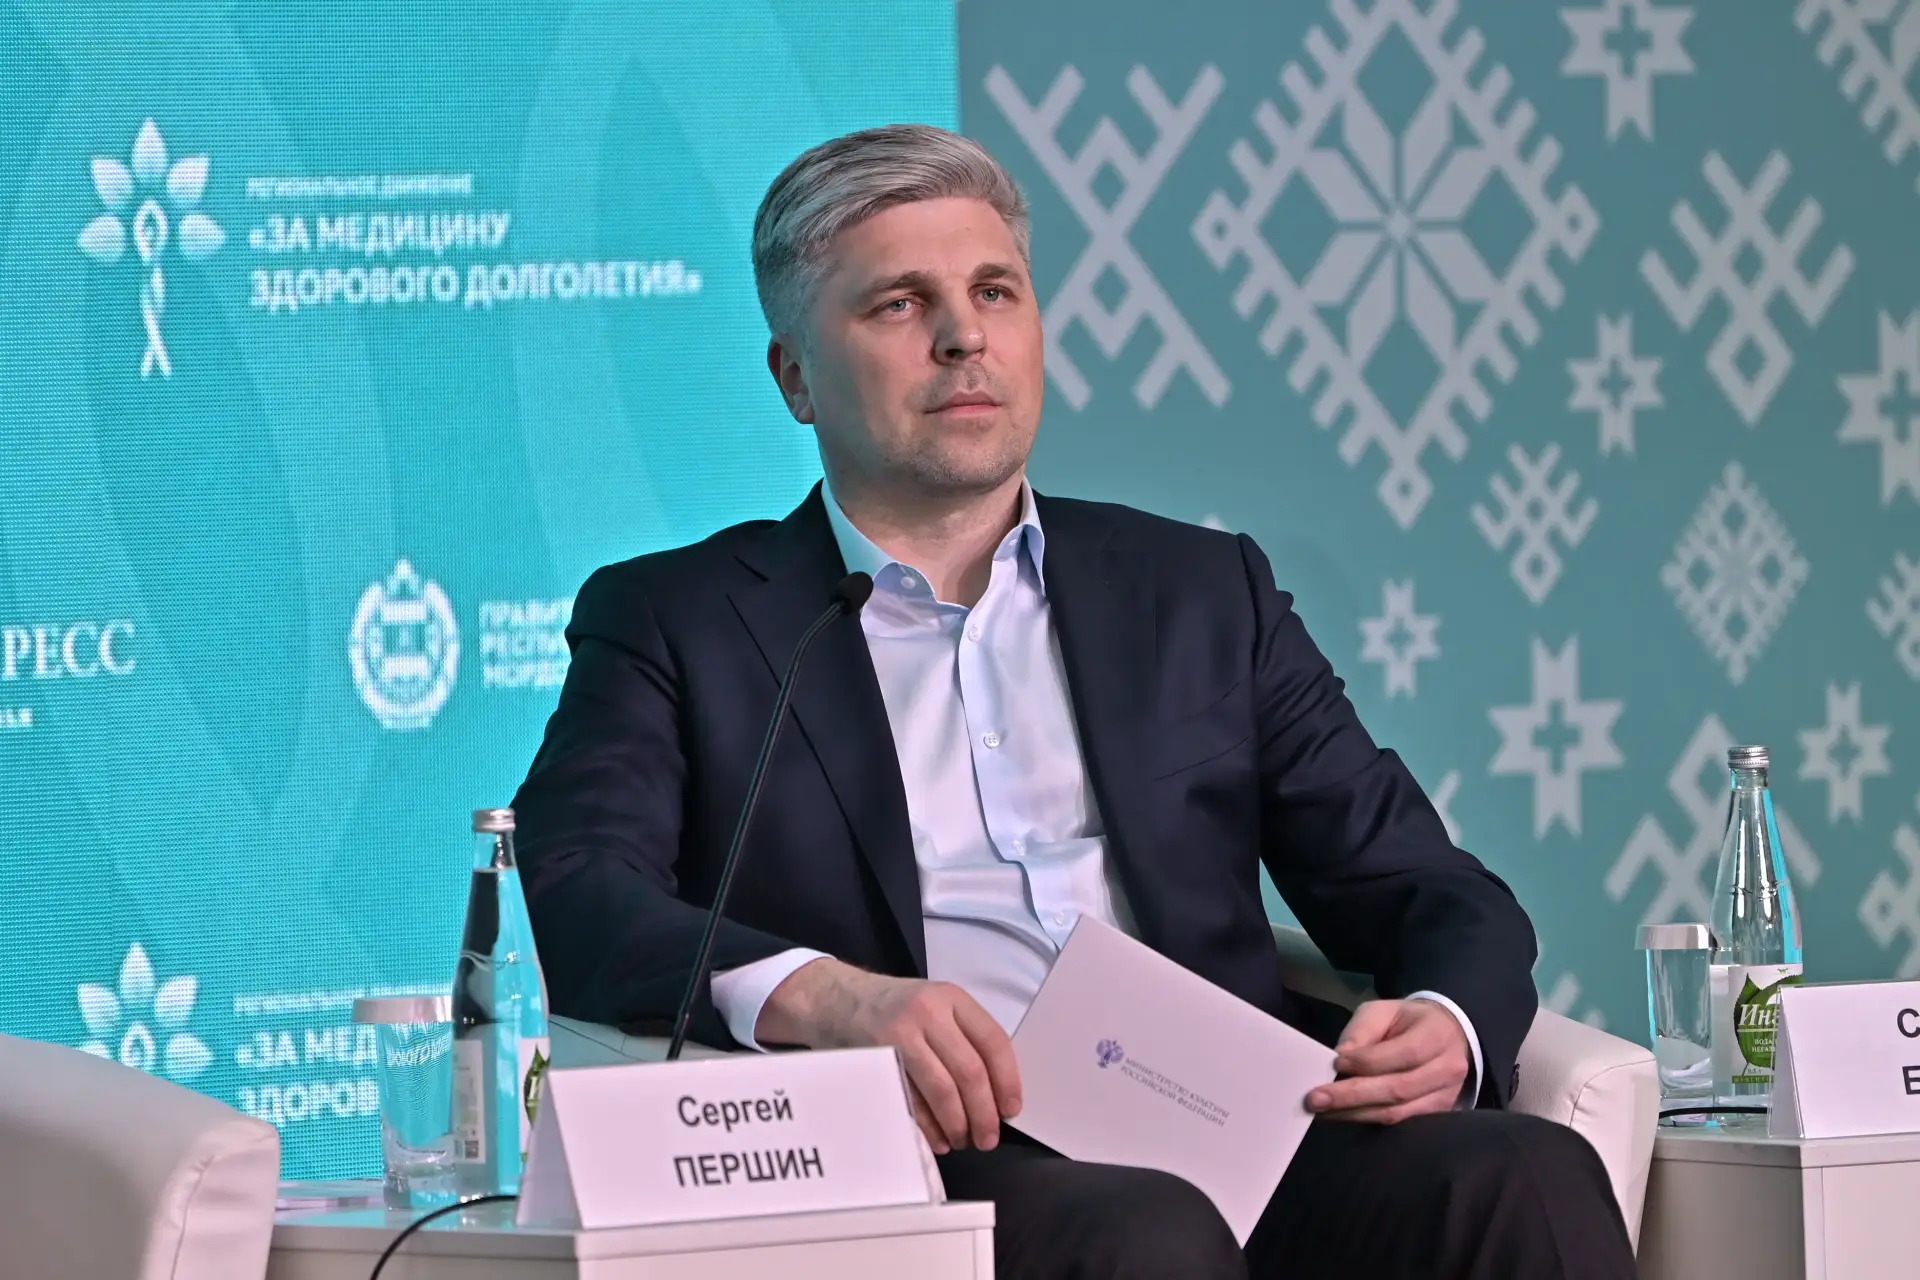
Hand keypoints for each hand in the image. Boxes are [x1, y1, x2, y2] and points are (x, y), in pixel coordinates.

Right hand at [755, 959, 1020, 1153]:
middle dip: (984, 1113)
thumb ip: (964, 1036)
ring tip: (964, 1141)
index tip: (1011, 1110)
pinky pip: (910, 1101)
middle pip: (969, 1072)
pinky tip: (938, 1139)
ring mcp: (900, 1035)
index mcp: (952, 999)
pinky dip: (928, 1127)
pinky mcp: (877, 1060)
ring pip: (942, 1091)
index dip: (1008, 1081)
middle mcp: (928, 1013)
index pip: (993, 1042)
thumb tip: (996, 1093)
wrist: (835, 999)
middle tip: (988, 1139)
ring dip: (958, 1124)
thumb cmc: (894, 1008)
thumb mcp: (934, 1004)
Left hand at [1305, 998, 1469, 1123]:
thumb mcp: (1383, 1011)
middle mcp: (1447, 1069)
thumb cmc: (1408, 1022)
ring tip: (1323, 1111)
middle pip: (1397, 1089)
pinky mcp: (1436, 1115)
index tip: (1334, 1063)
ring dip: (1355, 1113)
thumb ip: (1362, 1031)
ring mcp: (1445, 1097)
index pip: (1402, 1055)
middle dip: (1351, 1096)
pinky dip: (1367, 1119)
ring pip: (1396, 1112)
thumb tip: (1340, 1058)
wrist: (1446, 1036)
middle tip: (1315, 1099)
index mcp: (1436, 1036)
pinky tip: (1343, 1115)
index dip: (1366, 1062)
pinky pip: (1399, 1123)